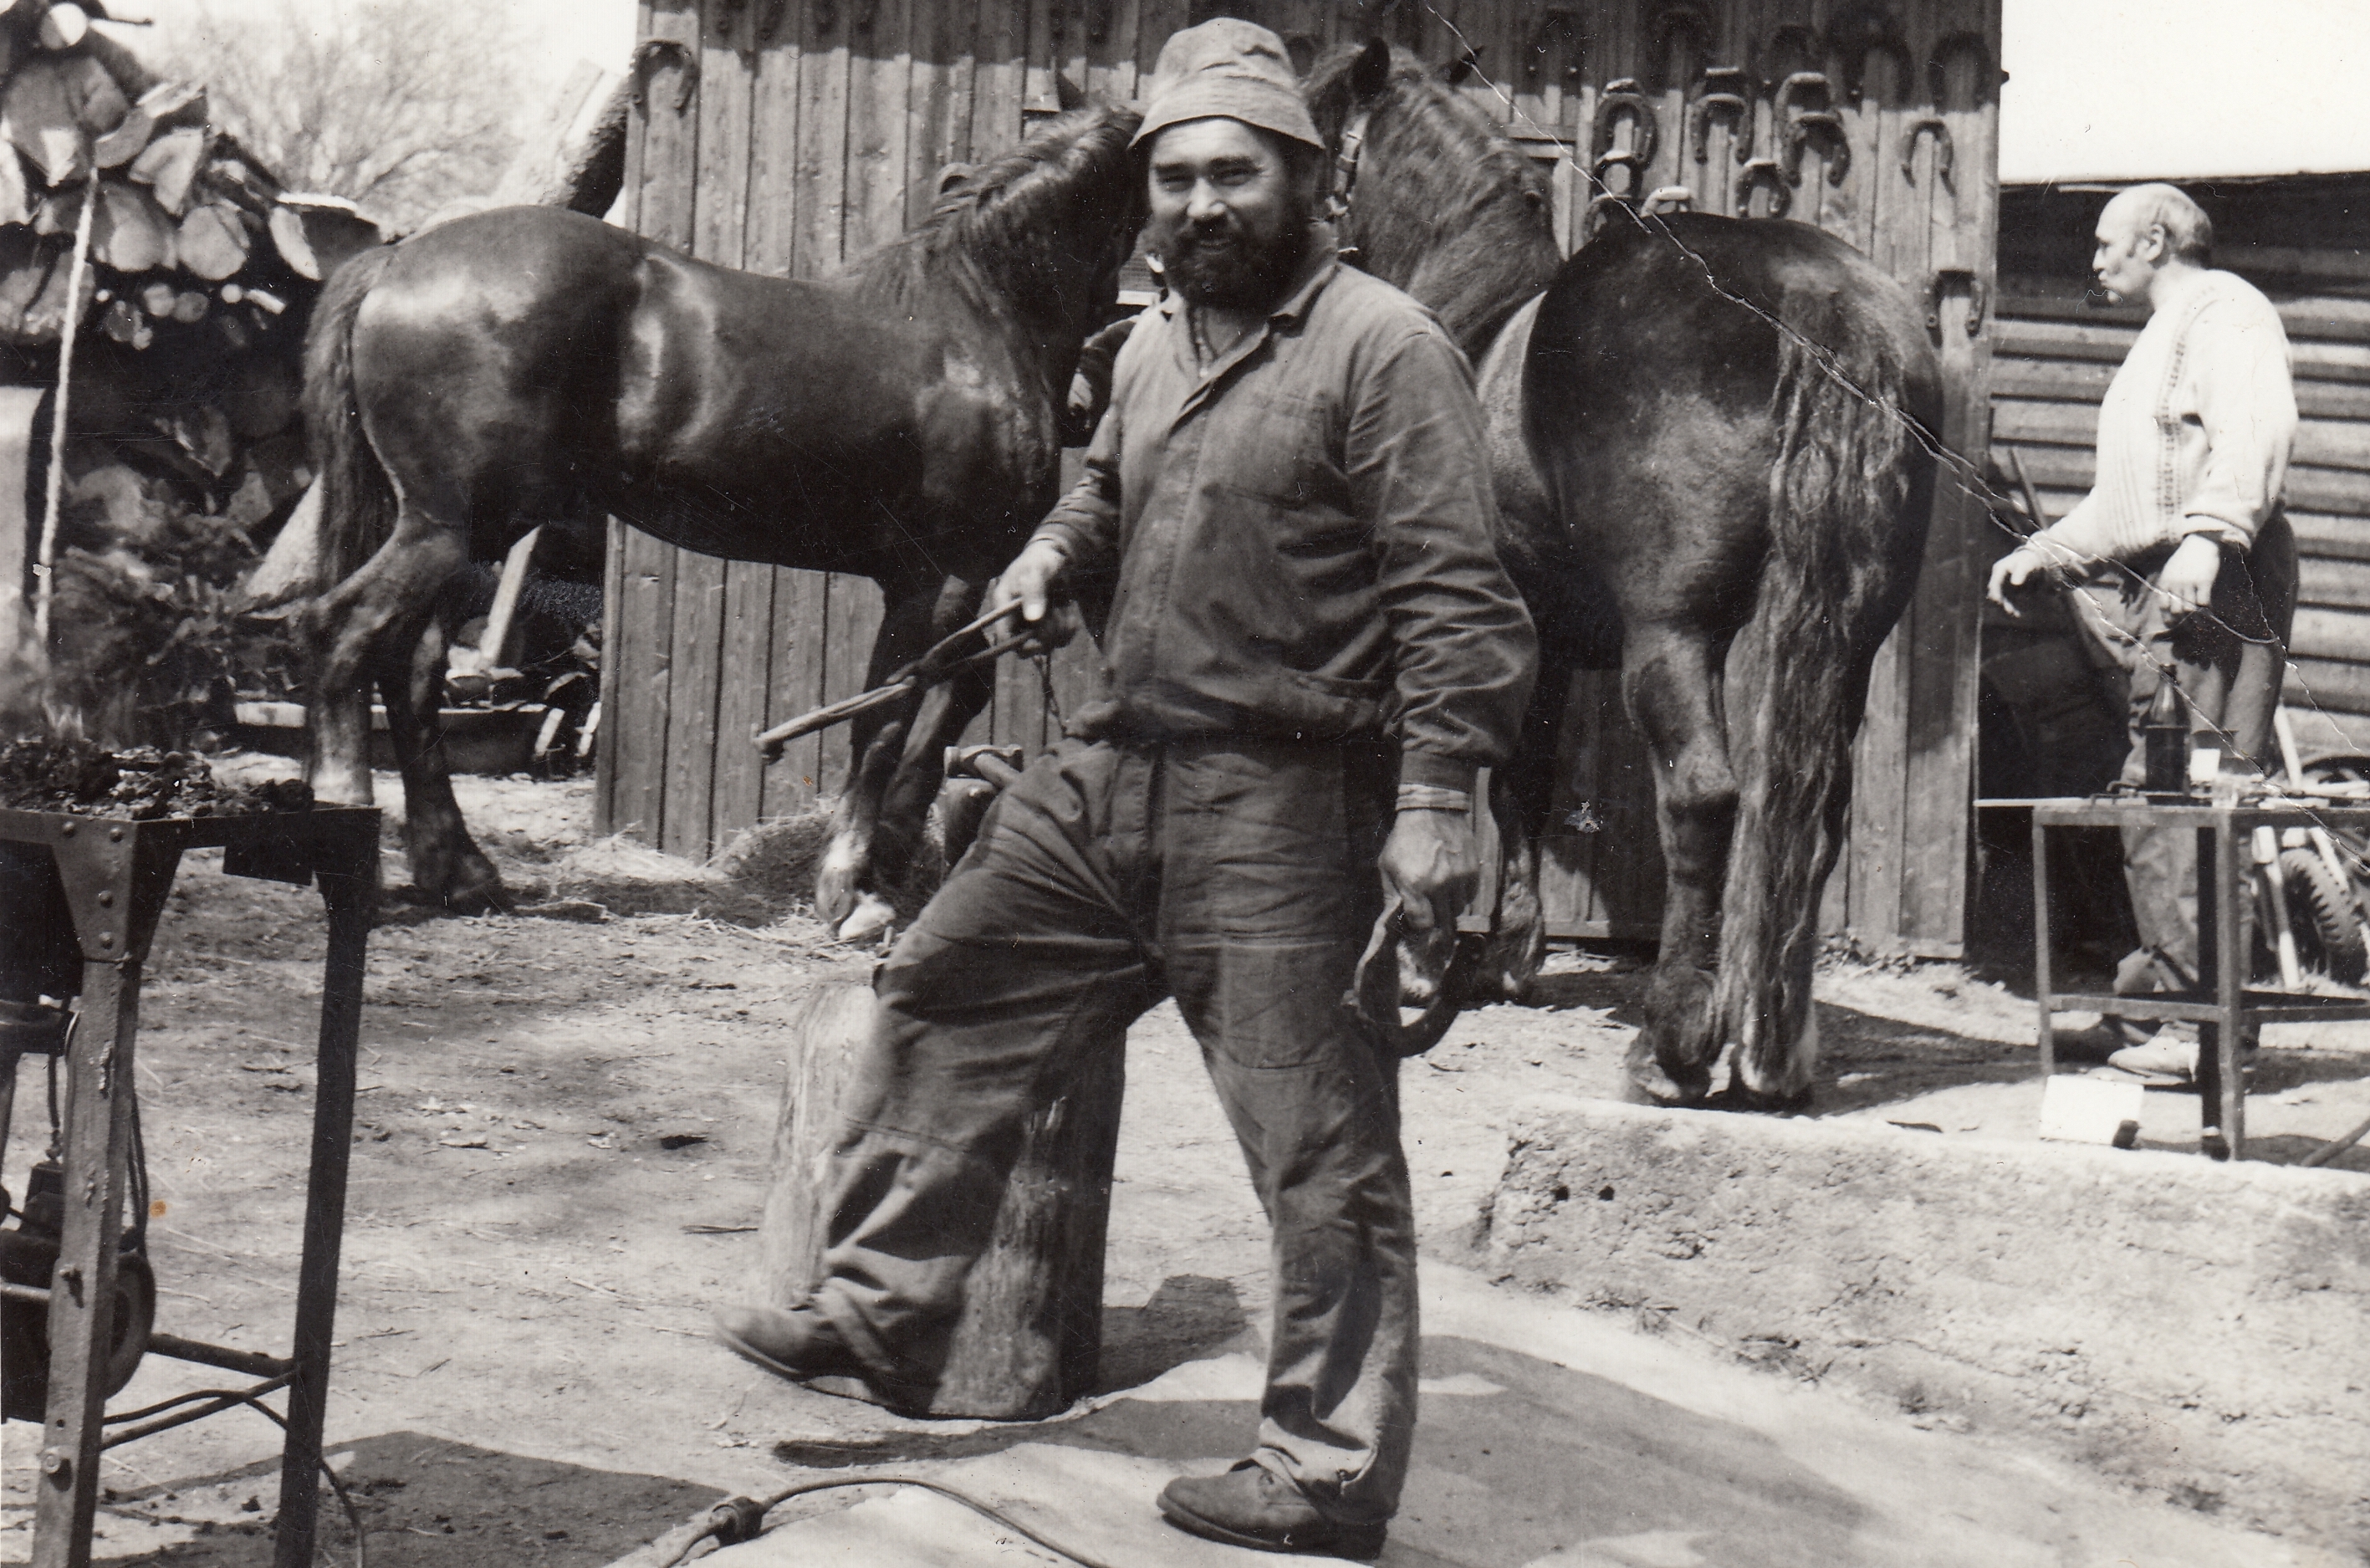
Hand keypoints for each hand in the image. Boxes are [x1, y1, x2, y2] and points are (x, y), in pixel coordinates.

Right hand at [986, 538, 1078, 653]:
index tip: (1037, 632)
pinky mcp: (1049, 627)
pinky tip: (1069, 615)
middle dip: (1045, 635)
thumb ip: (1033, 593)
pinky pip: (1060, 640)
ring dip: (1059, 629)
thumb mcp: (1036, 572)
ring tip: (1062, 609)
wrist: (1056, 557)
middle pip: (1027, 647)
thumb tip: (1033, 619)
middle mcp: (1016, 621)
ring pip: (1046, 645)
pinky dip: (1068, 629)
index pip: (1004, 638)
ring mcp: (1033, 626)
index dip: (1018, 642)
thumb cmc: (1040, 561)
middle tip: (1055, 616)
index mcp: (1003, 608)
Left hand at [1377, 807, 1477, 1001]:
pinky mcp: (1472, 871)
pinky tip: (1451, 883)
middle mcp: (1438, 885)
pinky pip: (1469, 896)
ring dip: (1449, 910)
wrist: (1432, 810)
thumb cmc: (1405, 839)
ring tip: (1440, 898)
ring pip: (1458, 911)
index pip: (1422, 924)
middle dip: (1437, 925)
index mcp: (1414, 885)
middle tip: (1433, 923)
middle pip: (1443, 923)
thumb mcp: (1387, 865)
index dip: (1420, 928)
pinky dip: (1461, 895)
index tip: (1419, 925)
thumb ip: (1391, 895)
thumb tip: (1395, 918)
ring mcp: (1458, 879)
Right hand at [1985, 546, 2048, 614]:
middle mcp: (1998, 578)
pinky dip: (2011, 606)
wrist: (2033, 560)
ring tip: (2016, 614)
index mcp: (1999, 569)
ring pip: (2000, 598)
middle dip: (2001, 603)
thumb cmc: (2029, 561)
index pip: (1994, 583)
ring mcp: (2002, 584)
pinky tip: (2018, 614)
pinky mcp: (2008, 590)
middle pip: (1995, 593)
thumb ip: (2021, 572)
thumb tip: (2015, 583)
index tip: (1999, 602)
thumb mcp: (2027, 564)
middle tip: (2010, 611)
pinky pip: (2007, 600)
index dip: (1995, 593)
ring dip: (2006, 607)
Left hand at [2157, 533, 2224, 616]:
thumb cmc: (2185, 558)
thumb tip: (2167, 606)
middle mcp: (2175, 584)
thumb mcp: (2170, 571)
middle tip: (2188, 627)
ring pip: (2189, 609)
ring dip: (2195, 619)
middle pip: (2175, 610)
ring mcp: (2190, 583)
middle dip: (2181, 621)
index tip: (2173, 624)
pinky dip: (2206, 609)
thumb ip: (2168, 586)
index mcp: (2165, 582)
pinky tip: (2209, 611)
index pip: (2163, 606)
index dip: (2168, 617)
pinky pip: (2204, 602)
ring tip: (2199, 624)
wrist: (2200, 542)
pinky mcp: (2204, 581)